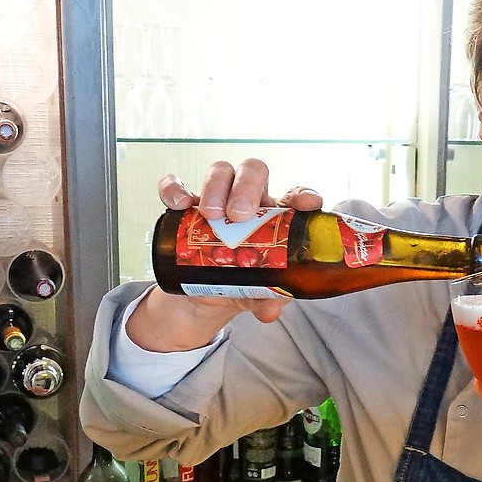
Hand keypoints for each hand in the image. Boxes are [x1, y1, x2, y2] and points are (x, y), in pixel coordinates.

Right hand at [128, 161, 323, 348]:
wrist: (204, 293)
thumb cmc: (242, 281)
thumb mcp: (257, 294)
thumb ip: (267, 300)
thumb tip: (270, 309)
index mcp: (276, 218)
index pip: (295, 195)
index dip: (303, 194)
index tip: (307, 203)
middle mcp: (249, 202)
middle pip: (254, 171)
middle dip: (247, 186)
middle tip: (238, 215)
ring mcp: (217, 200)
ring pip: (221, 172)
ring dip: (216, 187)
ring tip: (211, 215)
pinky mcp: (186, 208)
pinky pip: (177, 186)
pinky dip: (175, 188)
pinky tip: (179, 204)